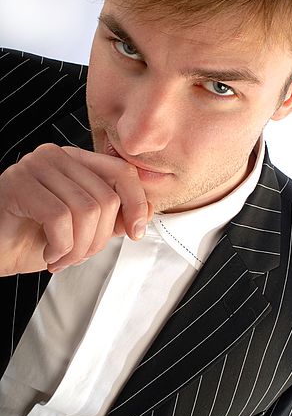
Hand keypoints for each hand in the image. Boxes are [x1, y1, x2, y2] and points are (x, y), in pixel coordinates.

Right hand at [0, 144, 153, 275]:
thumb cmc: (31, 239)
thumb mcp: (83, 231)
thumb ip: (114, 218)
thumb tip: (148, 210)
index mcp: (75, 162)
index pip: (121, 171)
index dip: (136, 202)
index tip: (136, 232)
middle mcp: (57, 157)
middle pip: (106, 197)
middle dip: (98, 239)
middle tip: (77, 256)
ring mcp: (36, 167)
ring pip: (86, 210)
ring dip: (78, 248)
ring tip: (61, 258)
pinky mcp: (18, 184)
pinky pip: (60, 218)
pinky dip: (60, 247)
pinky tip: (48, 254)